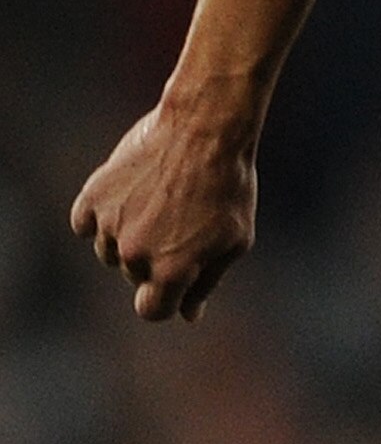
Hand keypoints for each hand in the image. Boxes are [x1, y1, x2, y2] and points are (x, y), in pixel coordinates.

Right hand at [70, 98, 258, 322]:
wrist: (206, 129)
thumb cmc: (230, 188)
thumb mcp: (234, 242)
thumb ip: (206, 282)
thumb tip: (187, 315)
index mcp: (171, 271)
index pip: (151, 310)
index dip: (165, 300)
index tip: (176, 282)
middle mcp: (135, 254)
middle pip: (134, 276)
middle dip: (154, 261)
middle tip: (181, 224)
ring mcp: (110, 224)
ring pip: (108, 251)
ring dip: (127, 239)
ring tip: (158, 206)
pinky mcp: (94, 195)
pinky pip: (84, 223)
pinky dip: (100, 217)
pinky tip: (127, 199)